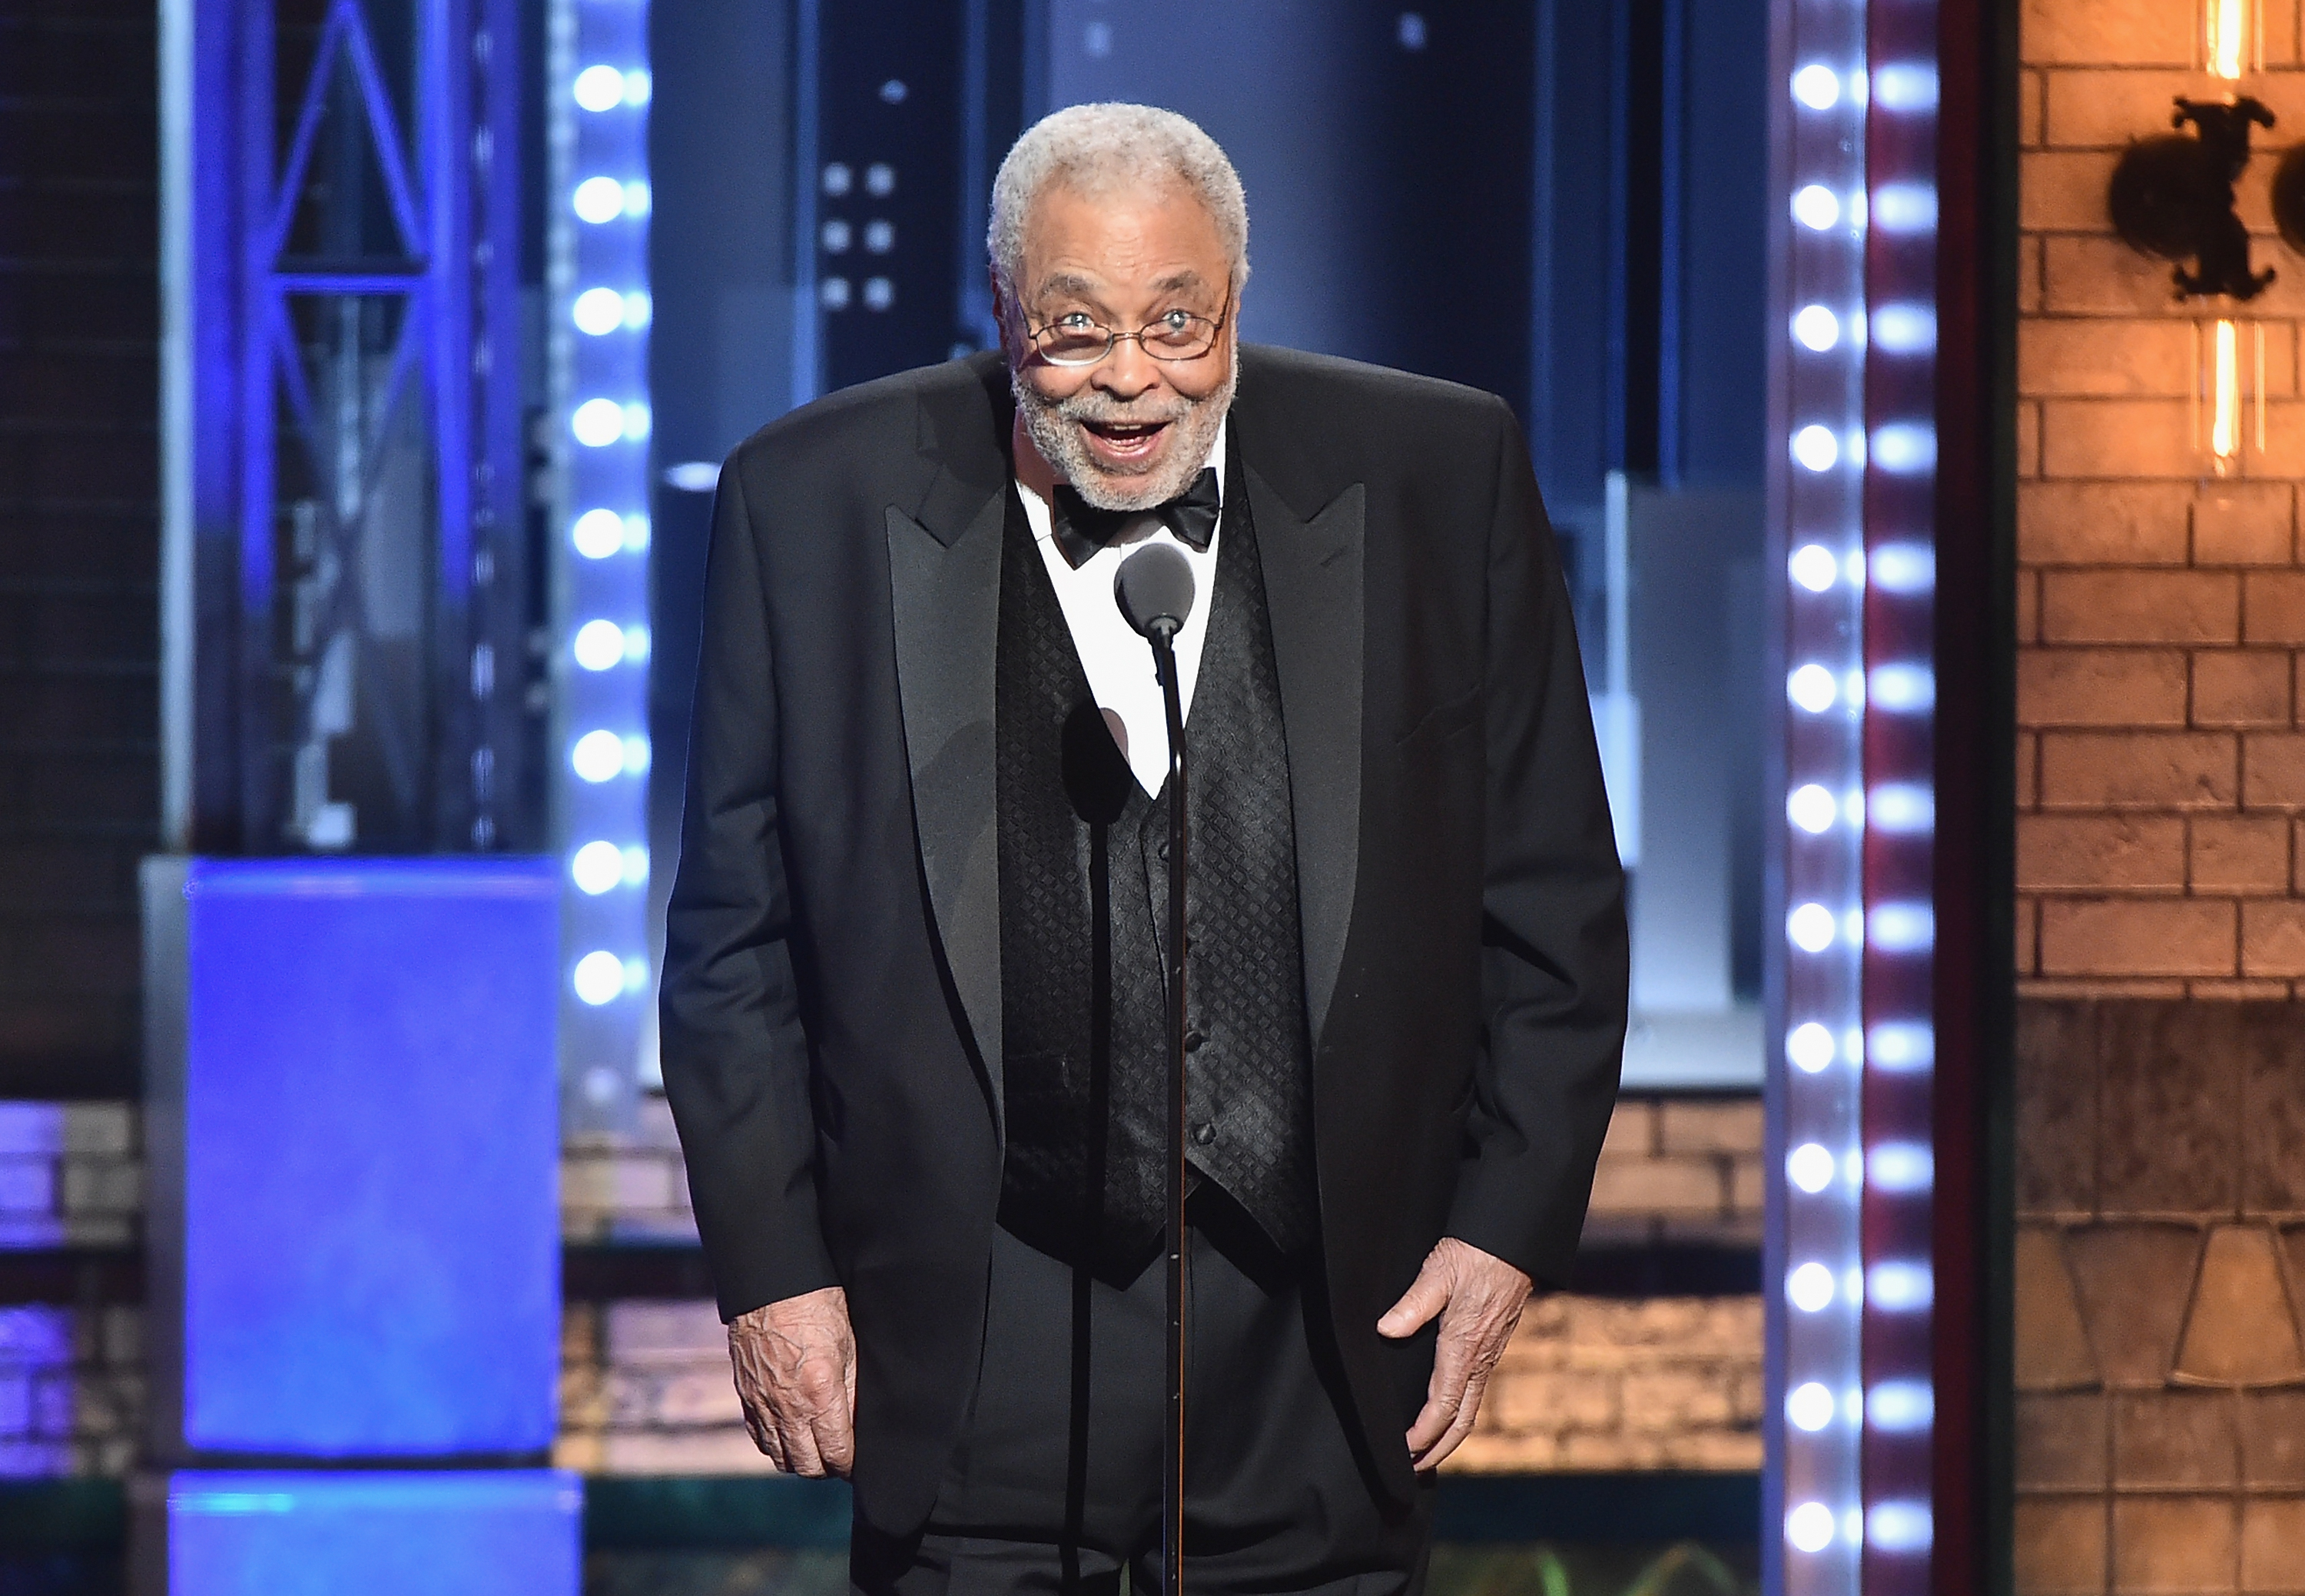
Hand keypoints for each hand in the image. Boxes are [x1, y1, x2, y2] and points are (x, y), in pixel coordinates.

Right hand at [727, 1285, 856, 1476]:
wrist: (772, 1286)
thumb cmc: (817, 1309)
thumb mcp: (849, 1347)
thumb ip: (852, 1392)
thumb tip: (857, 1425)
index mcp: (820, 1395)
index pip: (836, 1453)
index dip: (849, 1464)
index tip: (856, 1463)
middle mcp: (788, 1408)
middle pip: (807, 1466)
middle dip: (827, 1468)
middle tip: (839, 1458)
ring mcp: (763, 1406)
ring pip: (780, 1459)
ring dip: (800, 1461)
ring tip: (816, 1449)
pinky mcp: (746, 1398)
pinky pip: (760, 1440)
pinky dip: (776, 1447)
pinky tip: (790, 1435)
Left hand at [1376, 1238, 1531, 1469]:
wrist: (1514, 1242)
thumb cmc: (1475, 1254)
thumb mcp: (1438, 1272)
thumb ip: (1413, 1303)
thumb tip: (1386, 1329)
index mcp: (1463, 1347)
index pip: (1443, 1406)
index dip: (1424, 1434)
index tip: (1404, 1450)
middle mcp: (1480, 1359)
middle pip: (1462, 1422)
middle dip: (1439, 1450)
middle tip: (1414, 1468)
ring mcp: (1489, 1355)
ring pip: (1471, 1409)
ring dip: (1450, 1436)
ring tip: (1427, 1451)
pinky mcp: (1492, 1346)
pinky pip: (1476, 1391)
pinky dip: (1460, 1413)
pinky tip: (1446, 1411)